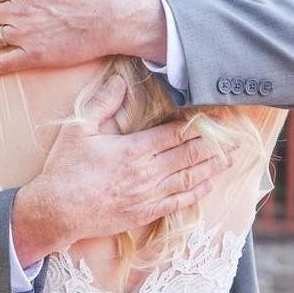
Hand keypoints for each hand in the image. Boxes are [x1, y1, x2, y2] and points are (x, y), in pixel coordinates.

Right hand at [10, 75, 229, 266]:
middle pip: (190, 156)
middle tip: (236, 138)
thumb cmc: (65, 169)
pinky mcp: (144, 213)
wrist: (56, 211)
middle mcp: (148, 173)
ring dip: (212, 168)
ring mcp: (148, 195)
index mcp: (134, 149)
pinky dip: (196, 193)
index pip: (176, 134)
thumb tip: (119, 79)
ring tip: (231, 160)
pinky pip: (178, 202)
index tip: (218, 119)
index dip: (199, 126)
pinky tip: (208, 186)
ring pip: (189, 179)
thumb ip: (102, 103)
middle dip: (215, 146)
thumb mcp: (79, 129)